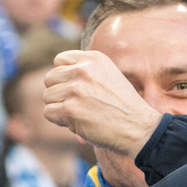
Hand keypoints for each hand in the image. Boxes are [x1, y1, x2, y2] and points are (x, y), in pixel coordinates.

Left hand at [43, 51, 160, 157]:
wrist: (138, 128)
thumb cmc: (124, 107)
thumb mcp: (109, 76)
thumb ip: (86, 72)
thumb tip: (57, 77)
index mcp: (93, 59)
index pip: (60, 60)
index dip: (63, 77)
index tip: (76, 89)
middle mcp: (83, 70)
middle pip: (50, 78)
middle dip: (59, 93)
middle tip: (76, 105)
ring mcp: (76, 89)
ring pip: (48, 96)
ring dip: (59, 108)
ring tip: (79, 114)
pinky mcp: (70, 109)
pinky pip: (49, 113)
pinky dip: (59, 121)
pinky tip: (76, 123)